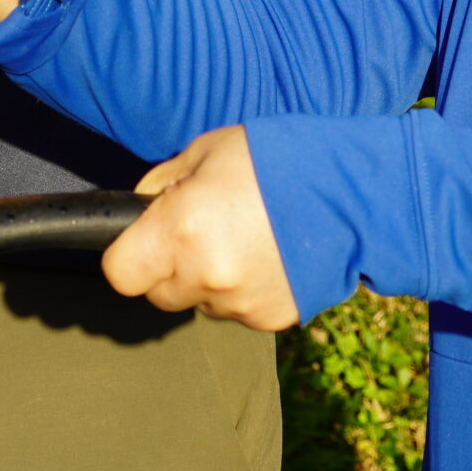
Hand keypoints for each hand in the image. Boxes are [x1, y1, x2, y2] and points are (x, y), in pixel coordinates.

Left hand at [104, 126, 297, 330]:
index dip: (128, 255)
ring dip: (209, 278)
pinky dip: (245, 289)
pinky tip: (268, 254)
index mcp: (181, 229)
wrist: (351, 191)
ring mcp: (240, 303)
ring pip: (200, 302)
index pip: (120, 274)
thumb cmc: (273, 159)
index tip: (141, 239)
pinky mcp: (270, 318)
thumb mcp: (205, 152)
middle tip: (202, 228)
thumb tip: (140, 210)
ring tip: (245, 235)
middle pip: (159, 293)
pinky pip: (238, 310)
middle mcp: (206, 275)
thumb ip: (162, 185)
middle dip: (170, 266)